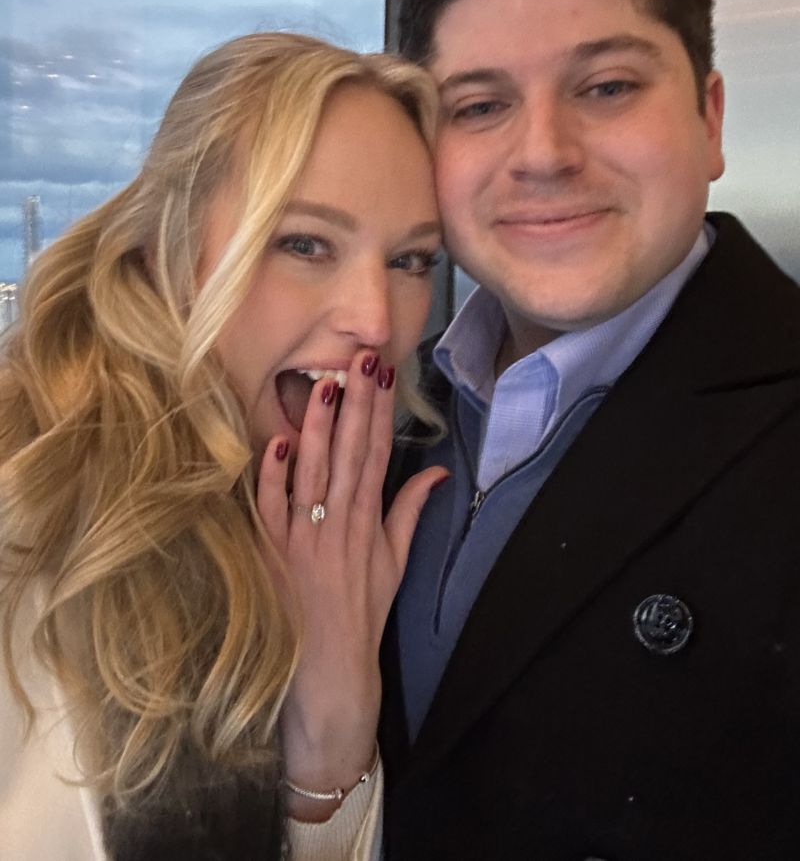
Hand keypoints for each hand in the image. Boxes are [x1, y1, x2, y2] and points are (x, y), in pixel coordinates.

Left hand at [256, 349, 446, 819]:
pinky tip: (276, 442)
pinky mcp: (272, 555)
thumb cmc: (361, 614)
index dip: (379, 412)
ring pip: (312, 474)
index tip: (382, 373)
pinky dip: (272, 477)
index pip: (376, 455)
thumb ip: (410, 512)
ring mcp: (304, 539)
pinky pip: (270, 510)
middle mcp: (339, 524)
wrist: (330, 672)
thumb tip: (435, 470)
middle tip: (358, 358)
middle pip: (349, 454)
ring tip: (323, 386)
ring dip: (316, 429)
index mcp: (368, 522)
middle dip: (355, 405)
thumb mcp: (394, 563)